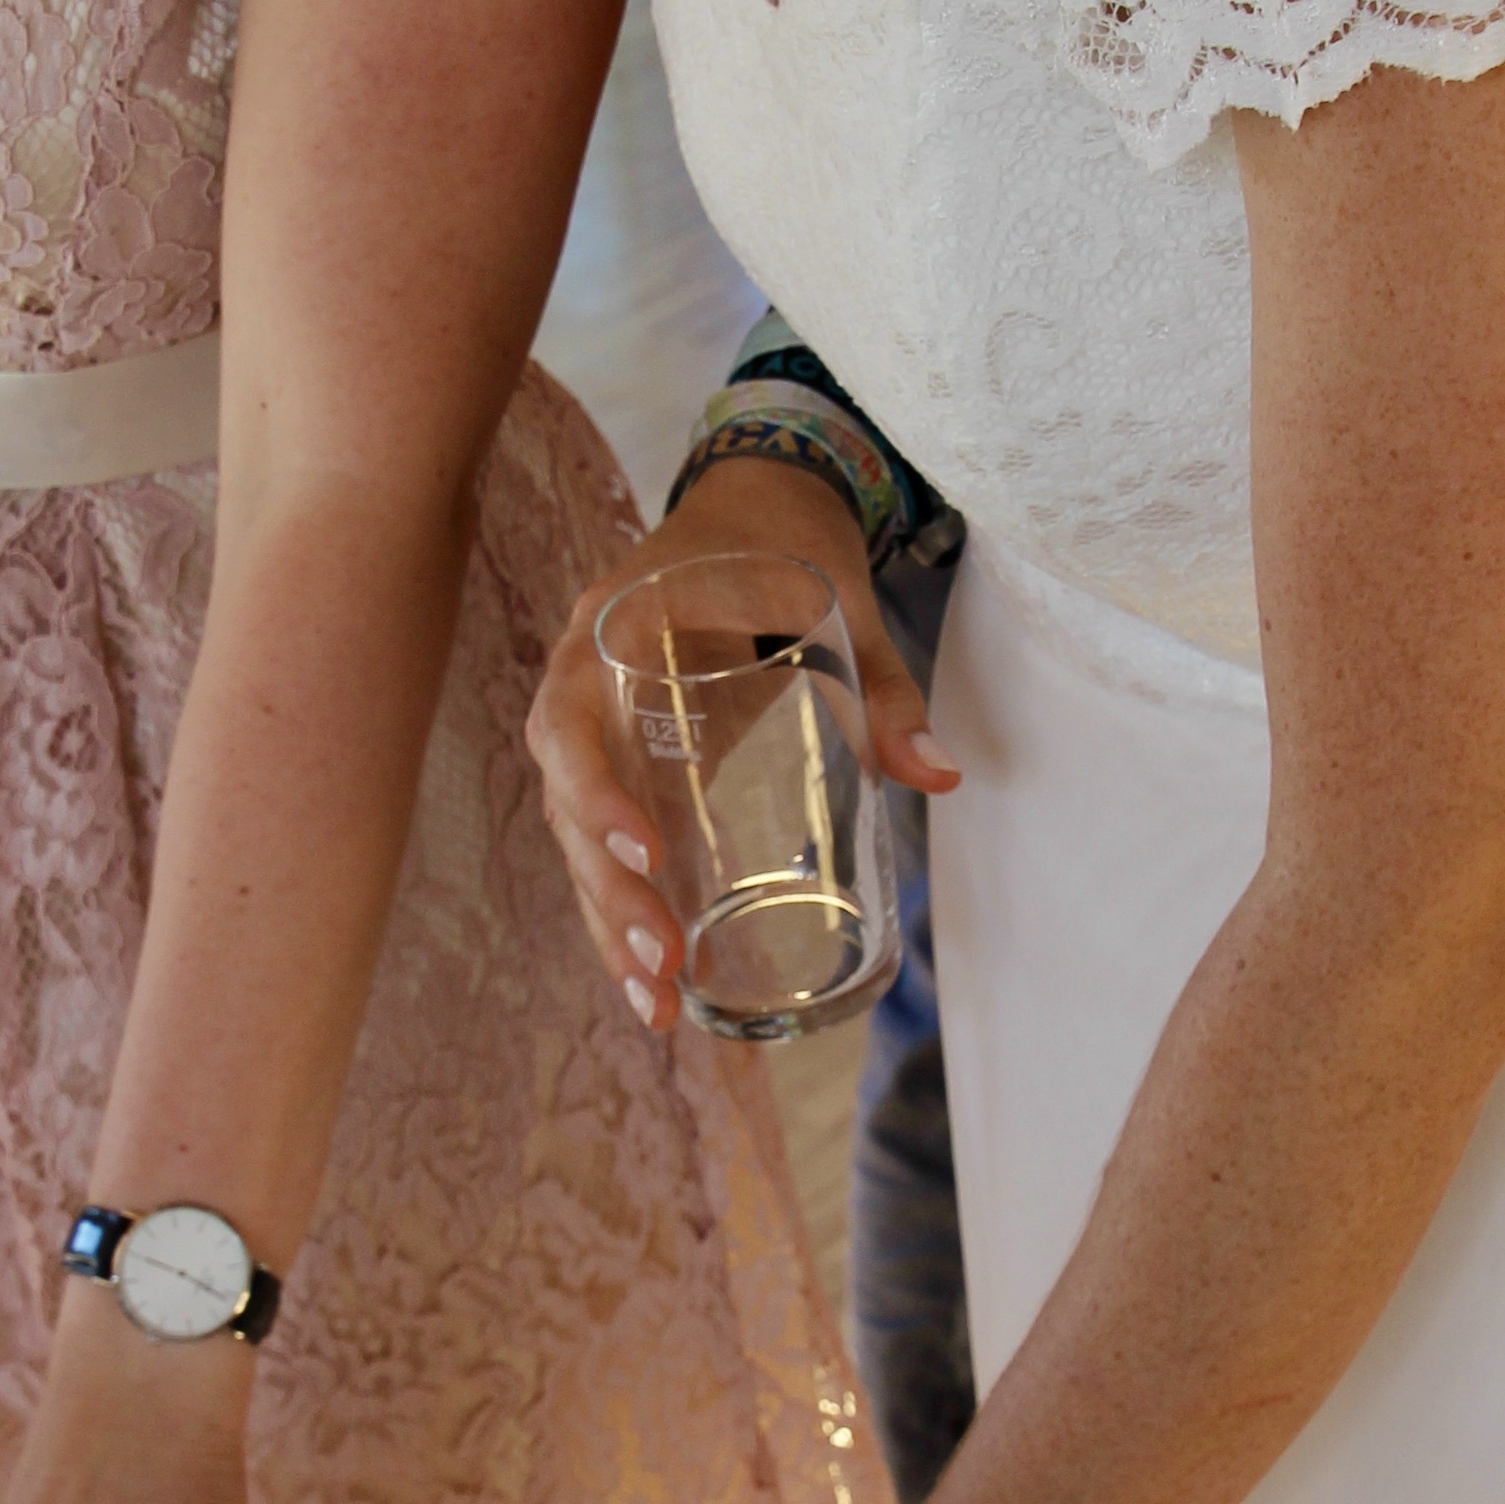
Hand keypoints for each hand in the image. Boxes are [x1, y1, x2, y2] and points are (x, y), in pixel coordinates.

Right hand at [526, 458, 958, 1030]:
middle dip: (606, 888)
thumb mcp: (840, 603)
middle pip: (565, 796)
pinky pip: (598, 837)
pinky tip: (650, 979)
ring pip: (572, 832)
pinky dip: (619, 906)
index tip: (648, 854)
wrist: (755, 500)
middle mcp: (585, 674)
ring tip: (654, 1003)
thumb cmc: (788, 545)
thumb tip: (939, 775)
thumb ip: (883, 686)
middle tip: (662, 961)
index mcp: (618, 622)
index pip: (574, 716)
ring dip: (605, 918)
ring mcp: (595, 721)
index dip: (594, 791)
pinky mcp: (619, 758)